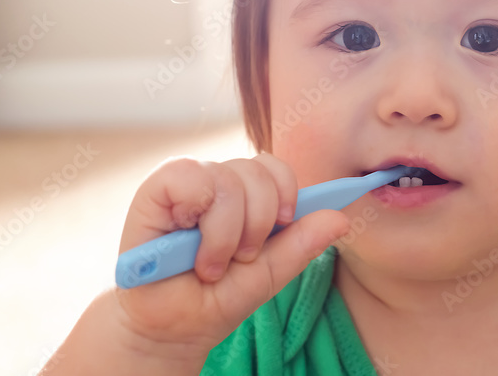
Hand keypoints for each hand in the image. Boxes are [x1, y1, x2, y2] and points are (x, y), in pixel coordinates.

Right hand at [112, 153, 350, 353]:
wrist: (168, 329)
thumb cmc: (215, 299)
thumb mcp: (268, 274)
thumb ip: (301, 243)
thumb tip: (341, 217)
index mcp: (245, 196)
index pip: (276, 167)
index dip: (287, 192)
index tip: (285, 224)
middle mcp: (217, 181)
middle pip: (259, 170)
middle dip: (259, 222)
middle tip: (240, 259)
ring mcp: (187, 182)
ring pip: (230, 178)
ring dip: (228, 232)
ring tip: (211, 265)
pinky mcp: (156, 189)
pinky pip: (190, 176)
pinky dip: (200, 217)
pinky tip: (188, 246)